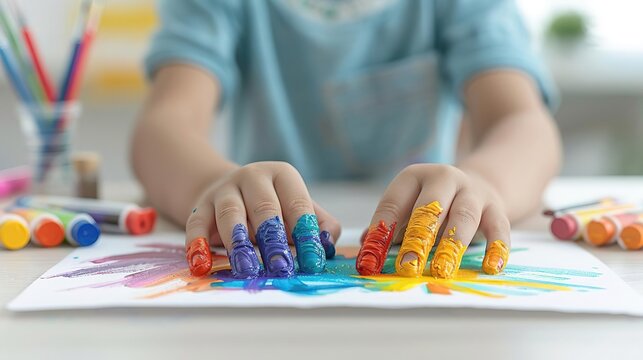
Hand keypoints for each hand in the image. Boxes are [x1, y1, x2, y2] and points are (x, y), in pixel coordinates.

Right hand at [184, 161, 340, 277]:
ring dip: (239, 243)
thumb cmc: (274, 205)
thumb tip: (326, 244)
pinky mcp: (200, 206)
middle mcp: (253, 177)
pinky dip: (197, 244)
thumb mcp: (298, 208)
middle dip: (273, 239)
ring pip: (230, 213)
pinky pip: (196, 224)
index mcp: (282, 175)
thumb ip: (319, 225)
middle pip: (264, 207)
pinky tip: (201, 264)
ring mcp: (224, 190)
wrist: (229, 189)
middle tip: (281, 267)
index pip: (297, 204)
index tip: (312, 262)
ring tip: (246, 267)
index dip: (306, 234)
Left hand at [357, 164, 510, 277]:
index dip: (381, 231)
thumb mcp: (407, 207)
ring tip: (442, 270)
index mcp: (413, 177)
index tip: (371, 258)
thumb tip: (364, 249)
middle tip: (407, 266)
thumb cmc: (432, 205)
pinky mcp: (496, 208)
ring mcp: (472, 192)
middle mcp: (444, 178)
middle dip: (417, 238)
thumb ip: (388, 228)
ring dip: (451, 245)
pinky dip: (496, 248)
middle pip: (429, 207)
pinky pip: (499, 228)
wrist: (480, 184)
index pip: (393, 203)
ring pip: (463, 217)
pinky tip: (490, 268)